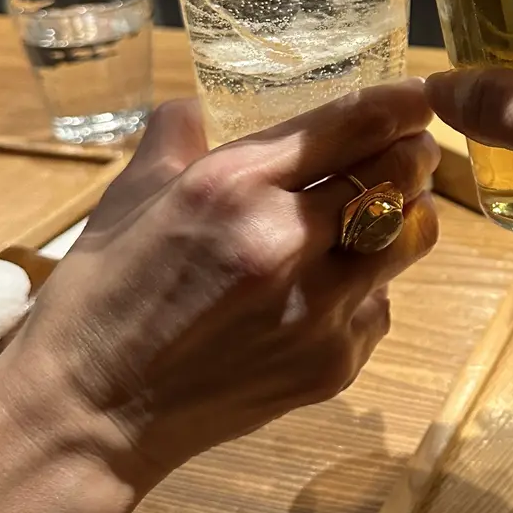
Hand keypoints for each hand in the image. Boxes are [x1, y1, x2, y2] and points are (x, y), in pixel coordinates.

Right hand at [0, 83, 439, 493]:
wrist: (91, 417)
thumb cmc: (101, 299)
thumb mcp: (129, 198)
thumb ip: (177, 137)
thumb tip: (201, 106)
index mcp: (232, 187)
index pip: (351, 124)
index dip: (401, 103)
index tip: (421, 95)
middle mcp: (285, 242)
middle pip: (398, 176)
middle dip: (415, 154)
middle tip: (413, 149)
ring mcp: (317, 309)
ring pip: (410, 239)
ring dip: (406, 216)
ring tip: (386, 210)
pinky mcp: (333, 363)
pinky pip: (381, 306)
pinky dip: (369, 288)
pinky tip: (333, 288)